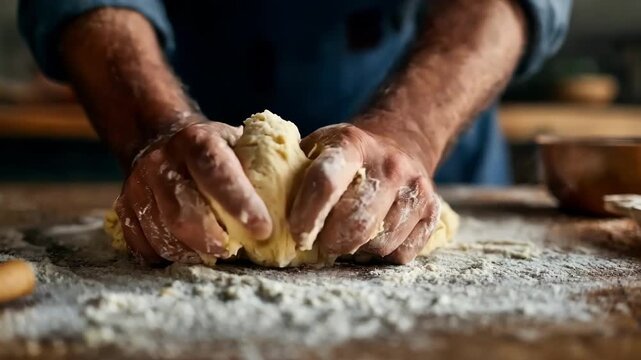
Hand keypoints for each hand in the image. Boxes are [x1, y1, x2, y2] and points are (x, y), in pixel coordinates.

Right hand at [114, 121, 271, 264]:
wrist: (162, 140)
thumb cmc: (217, 151)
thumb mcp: (240, 142)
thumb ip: (263, 164)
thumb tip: (305, 194)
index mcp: (196, 141)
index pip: (216, 170)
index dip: (239, 201)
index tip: (263, 228)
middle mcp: (162, 162)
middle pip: (183, 211)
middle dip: (212, 238)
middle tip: (235, 251)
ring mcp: (138, 186)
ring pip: (162, 232)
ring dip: (193, 252)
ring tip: (216, 253)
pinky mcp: (125, 208)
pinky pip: (144, 244)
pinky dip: (169, 255)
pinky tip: (189, 252)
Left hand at [288, 124, 440, 263]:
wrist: (400, 141)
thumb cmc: (346, 155)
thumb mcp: (318, 147)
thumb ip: (292, 172)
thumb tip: (259, 206)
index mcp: (352, 144)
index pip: (325, 182)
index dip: (307, 215)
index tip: (298, 235)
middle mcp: (389, 164)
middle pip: (356, 223)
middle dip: (331, 242)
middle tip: (322, 241)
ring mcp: (415, 187)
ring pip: (380, 243)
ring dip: (358, 250)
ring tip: (349, 235)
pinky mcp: (433, 210)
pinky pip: (402, 253)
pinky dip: (382, 255)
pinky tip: (374, 237)